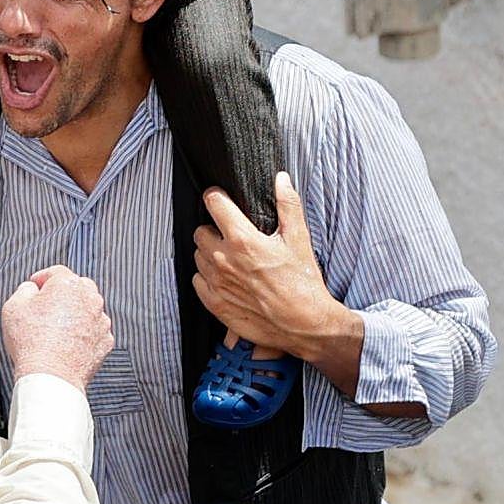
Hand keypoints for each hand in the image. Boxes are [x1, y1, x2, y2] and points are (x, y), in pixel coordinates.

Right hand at [1, 265, 112, 389]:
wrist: (51, 377)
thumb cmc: (32, 342)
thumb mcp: (13, 306)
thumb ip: (24, 289)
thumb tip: (31, 289)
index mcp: (69, 284)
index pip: (55, 272)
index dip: (42, 278)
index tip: (35, 286)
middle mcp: (90, 299)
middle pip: (76, 288)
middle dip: (61, 294)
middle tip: (45, 308)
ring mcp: (100, 321)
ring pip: (87, 309)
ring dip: (74, 314)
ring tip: (55, 329)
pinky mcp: (105, 341)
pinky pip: (93, 330)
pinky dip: (83, 333)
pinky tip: (67, 343)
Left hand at [193, 173, 352, 357]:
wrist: (305, 324)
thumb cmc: (303, 283)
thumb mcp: (299, 239)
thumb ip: (288, 205)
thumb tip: (281, 180)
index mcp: (242, 240)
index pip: (213, 203)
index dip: (216, 197)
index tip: (221, 199)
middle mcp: (223, 260)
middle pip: (200, 231)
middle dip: (213, 229)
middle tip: (232, 236)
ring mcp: (216, 283)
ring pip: (198, 256)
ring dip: (210, 254)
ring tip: (232, 260)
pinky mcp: (214, 303)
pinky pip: (198, 281)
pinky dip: (208, 278)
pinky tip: (227, 279)